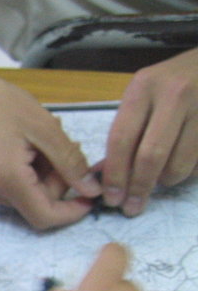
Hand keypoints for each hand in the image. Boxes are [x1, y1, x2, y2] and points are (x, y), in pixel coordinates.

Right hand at [0, 64, 100, 229]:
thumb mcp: (45, 128)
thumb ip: (70, 163)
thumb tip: (92, 191)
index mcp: (6, 180)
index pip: (44, 217)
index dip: (72, 212)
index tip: (91, 193)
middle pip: (37, 203)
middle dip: (59, 181)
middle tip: (67, 146)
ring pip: (27, 194)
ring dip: (45, 173)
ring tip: (45, 139)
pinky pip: (13, 186)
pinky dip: (29, 170)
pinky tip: (29, 144)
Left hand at [99, 48, 197, 215]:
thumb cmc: (169, 83)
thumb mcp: (141, 96)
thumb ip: (125, 132)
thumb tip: (102, 175)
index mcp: (143, 88)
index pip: (122, 139)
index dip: (115, 174)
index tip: (111, 198)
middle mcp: (174, 94)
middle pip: (151, 156)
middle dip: (139, 187)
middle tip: (132, 207)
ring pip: (179, 164)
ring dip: (166, 181)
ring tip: (162, 177)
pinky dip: (188, 172)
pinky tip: (184, 163)